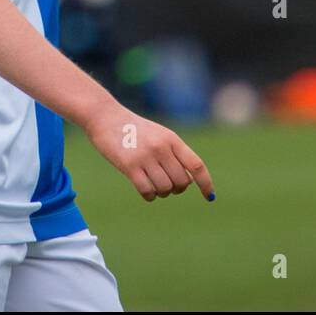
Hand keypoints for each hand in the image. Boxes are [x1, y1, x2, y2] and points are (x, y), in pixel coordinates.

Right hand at [81, 102, 214, 202]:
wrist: (105, 117)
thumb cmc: (133, 129)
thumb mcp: (159, 135)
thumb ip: (174, 154)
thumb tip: (188, 181)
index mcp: (172, 139)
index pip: (197, 165)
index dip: (205, 183)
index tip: (209, 196)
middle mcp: (161, 148)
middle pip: (182, 181)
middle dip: (177, 189)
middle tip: (168, 185)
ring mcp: (145, 157)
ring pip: (165, 188)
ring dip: (162, 193)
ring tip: (155, 187)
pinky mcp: (129, 166)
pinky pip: (147, 191)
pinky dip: (150, 196)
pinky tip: (147, 193)